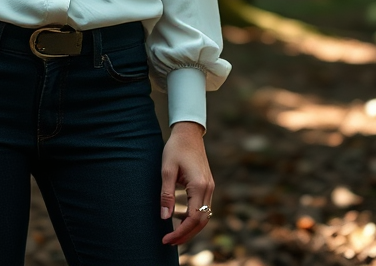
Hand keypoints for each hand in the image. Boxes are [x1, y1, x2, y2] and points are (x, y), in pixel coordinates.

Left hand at [160, 121, 213, 245]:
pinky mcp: (207, 185)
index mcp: (199, 185)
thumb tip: (164, 217)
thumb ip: (166, 195)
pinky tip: (179, 217)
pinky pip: (203, 207)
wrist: (189, 133)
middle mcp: (208, 188)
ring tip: (173, 234)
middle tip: (169, 242)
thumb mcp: (166, 170)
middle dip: (186, 235)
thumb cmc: (176, 148)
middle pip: (201, 221)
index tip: (166, 239)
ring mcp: (210, 187)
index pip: (193, 218)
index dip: (180, 232)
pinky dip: (193, 217)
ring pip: (204, 216)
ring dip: (190, 228)